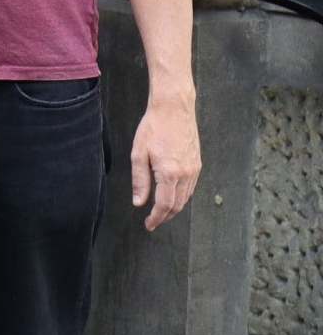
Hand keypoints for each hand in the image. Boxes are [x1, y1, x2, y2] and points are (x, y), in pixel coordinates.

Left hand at [130, 94, 200, 231]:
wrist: (174, 109)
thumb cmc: (153, 128)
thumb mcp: (138, 154)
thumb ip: (139, 180)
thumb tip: (138, 202)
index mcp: (169, 173)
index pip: (164, 205)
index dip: (156, 218)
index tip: (149, 225)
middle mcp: (185, 174)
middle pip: (177, 205)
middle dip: (165, 216)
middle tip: (153, 222)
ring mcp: (194, 169)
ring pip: (186, 197)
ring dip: (174, 208)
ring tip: (161, 213)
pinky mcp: (197, 163)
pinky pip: (191, 187)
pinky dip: (182, 197)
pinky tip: (172, 196)